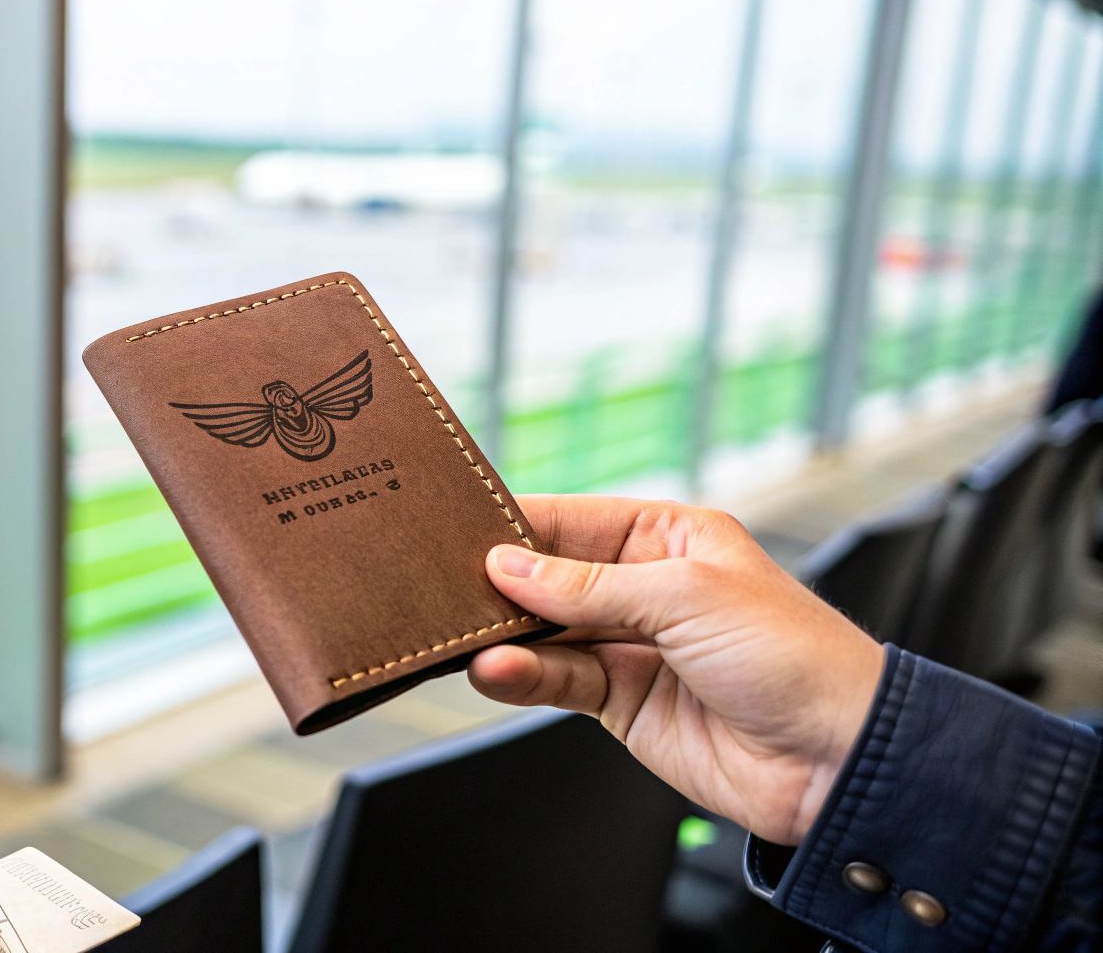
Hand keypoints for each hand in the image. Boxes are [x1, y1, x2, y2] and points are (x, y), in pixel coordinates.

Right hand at [469, 494, 884, 844]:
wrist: (837, 760)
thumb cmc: (796, 658)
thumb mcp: (686, 597)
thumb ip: (588, 585)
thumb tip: (508, 566)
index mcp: (669, 537)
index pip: (574, 521)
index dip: (518, 526)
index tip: (460, 531)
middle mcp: (646, 587)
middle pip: (549, 577)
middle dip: (500, 584)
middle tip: (445, 588)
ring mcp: (631, 646)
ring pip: (544, 633)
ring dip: (505, 637)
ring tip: (467, 640)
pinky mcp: (621, 702)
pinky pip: (556, 682)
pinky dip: (522, 677)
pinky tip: (496, 673)